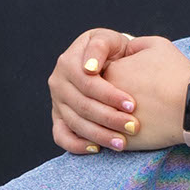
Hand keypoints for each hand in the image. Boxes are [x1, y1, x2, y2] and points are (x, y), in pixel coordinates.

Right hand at [48, 27, 162, 152]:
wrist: (107, 61)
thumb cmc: (113, 50)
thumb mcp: (109, 40)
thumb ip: (100, 46)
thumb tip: (89, 68)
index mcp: (68, 61)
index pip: (87, 83)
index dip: (109, 95)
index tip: (132, 104)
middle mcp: (58, 82)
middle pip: (82, 105)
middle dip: (110, 118)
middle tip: (133, 126)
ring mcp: (56, 101)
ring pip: (75, 122)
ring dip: (99, 135)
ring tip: (122, 143)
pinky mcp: (58, 118)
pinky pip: (61, 136)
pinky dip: (77, 145)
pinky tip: (97, 149)